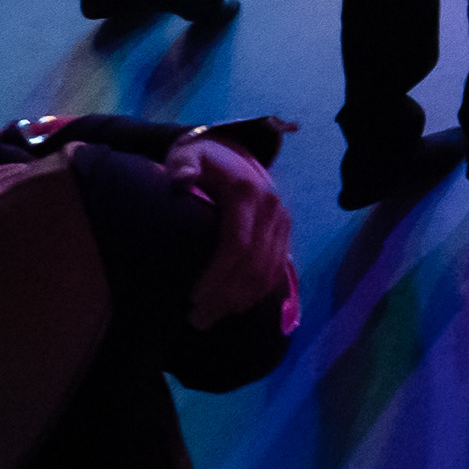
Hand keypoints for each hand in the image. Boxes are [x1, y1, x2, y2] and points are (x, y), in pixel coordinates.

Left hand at [164, 137, 296, 330]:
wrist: (233, 149)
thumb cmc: (202, 159)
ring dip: (241, 300)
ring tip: (209, 318)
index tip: (192, 297)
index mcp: (248, 193)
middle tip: (195, 319)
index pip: (238, 244)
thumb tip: (183, 180)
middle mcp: (272, 207)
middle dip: (226, 296)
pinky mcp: (285, 230)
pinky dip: (258, 292)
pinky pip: (278, 268)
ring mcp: (282, 220)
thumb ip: (183, 166)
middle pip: (255, 264)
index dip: (218, 275)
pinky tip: (234, 306)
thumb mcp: (187, 155)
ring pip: (268, 271)